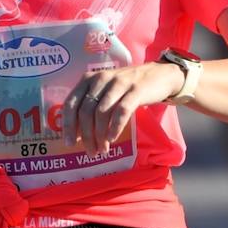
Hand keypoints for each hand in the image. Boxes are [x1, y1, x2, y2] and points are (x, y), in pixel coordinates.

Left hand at [62, 62, 183, 156]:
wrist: (159, 75)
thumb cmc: (127, 88)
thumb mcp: (105, 91)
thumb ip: (90, 106)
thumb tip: (76, 133)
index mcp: (89, 79)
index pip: (71, 103)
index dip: (68, 125)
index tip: (69, 143)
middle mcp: (101, 78)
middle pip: (86, 111)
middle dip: (86, 135)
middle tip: (90, 151)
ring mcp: (119, 83)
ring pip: (102, 113)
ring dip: (100, 135)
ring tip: (102, 150)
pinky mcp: (136, 90)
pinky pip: (121, 111)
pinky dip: (115, 127)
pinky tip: (113, 138)